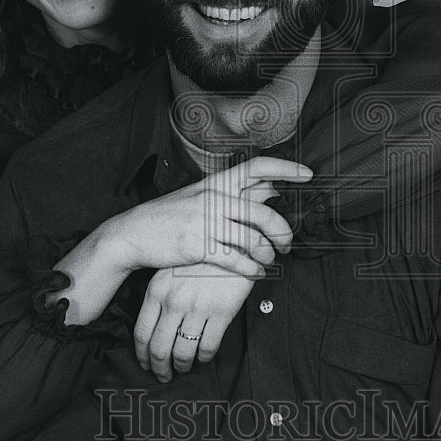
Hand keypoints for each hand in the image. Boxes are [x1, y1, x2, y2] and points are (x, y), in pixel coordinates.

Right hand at [106, 156, 311, 280]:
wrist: (133, 234)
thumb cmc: (168, 216)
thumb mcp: (197, 195)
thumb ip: (228, 194)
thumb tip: (266, 189)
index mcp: (215, 183)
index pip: (256, 167)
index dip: (285, 168)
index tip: (308, 174)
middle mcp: (213, 199)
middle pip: (263, 213)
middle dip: (283, 232)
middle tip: (288, 244)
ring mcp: (206, 223)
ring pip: (253, 239)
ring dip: (268, 255)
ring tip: (270, 261)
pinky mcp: (199, 247)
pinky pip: (236, 260)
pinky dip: (252, 269)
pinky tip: (256, 273)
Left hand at [133, 262, 260, 381]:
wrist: (231, 241)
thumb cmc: (198, 257)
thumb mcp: (170, 270)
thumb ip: (159, 296)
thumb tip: (151, 328)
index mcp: (156, 290)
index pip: (142, 334)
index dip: (142, 356)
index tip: (146, 364)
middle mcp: (174, 302)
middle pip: (159, 348)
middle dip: (160, 368)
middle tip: (163, 375)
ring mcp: (197, 308)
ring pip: (183, 353)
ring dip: (182, 366)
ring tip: (184, 368)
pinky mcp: (221, 313)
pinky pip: (208, 348)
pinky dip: (204, 358)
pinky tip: (203, 357)